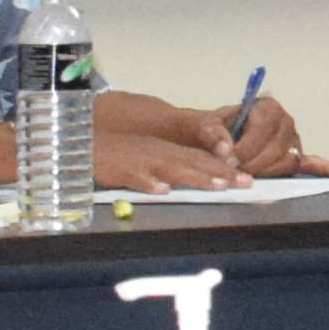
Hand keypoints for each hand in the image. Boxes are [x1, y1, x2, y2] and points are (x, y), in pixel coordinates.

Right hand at [96, 116, 242, 191]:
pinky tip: (162, 190)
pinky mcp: (120, 169)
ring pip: (172, 167)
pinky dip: (149, 182)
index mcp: (165, 150)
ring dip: (194, 176)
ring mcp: (140, 160)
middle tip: (244, 182)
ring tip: (216, 184)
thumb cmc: (114, 152)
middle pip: (193, 162)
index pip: (199, 158)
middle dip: (220, 173)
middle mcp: (158, 153)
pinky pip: (136, 176)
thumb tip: (187, 182)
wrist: (81, 139)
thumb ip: (167, 165)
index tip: (247, 179)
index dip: (224, 168)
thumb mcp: (146, 155)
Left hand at [217, 96, 328, 176]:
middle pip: (275, 149)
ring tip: (245, 174)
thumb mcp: (205, 126)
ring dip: (265, 171)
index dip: (245, 148)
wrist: (213, 138)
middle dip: (252, 164)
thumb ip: (212, 135)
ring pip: (284, 162)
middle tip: (232, 172)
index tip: (228, 160)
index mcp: (267, 106)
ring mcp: (292, 139)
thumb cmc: (212, 130)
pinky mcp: (293, 155)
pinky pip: (310, 162)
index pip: (262, 130)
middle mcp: (285, 120)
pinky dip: (324, 167)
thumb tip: (224, 150)